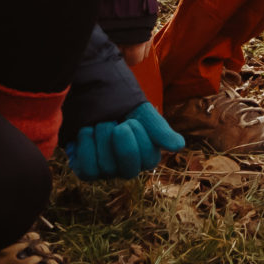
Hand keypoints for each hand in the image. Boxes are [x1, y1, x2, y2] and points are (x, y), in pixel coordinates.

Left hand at [66, 101, 186, 180]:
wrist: (92, 92)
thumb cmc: (121, 102)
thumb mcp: (141, 110)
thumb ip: (159, 128)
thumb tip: (178, 146)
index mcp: (147, 154)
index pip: (148, 161)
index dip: (139, 138)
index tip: (131, 120)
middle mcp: (128, 167)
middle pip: (128, 171)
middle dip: (121, 142)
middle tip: (117, 123)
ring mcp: (106, 171)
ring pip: (105, 169)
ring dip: (101, 138)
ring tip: (100, 123)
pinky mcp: (86, 170)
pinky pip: (87, 171)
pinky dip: (86, 147)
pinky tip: (87, 131)